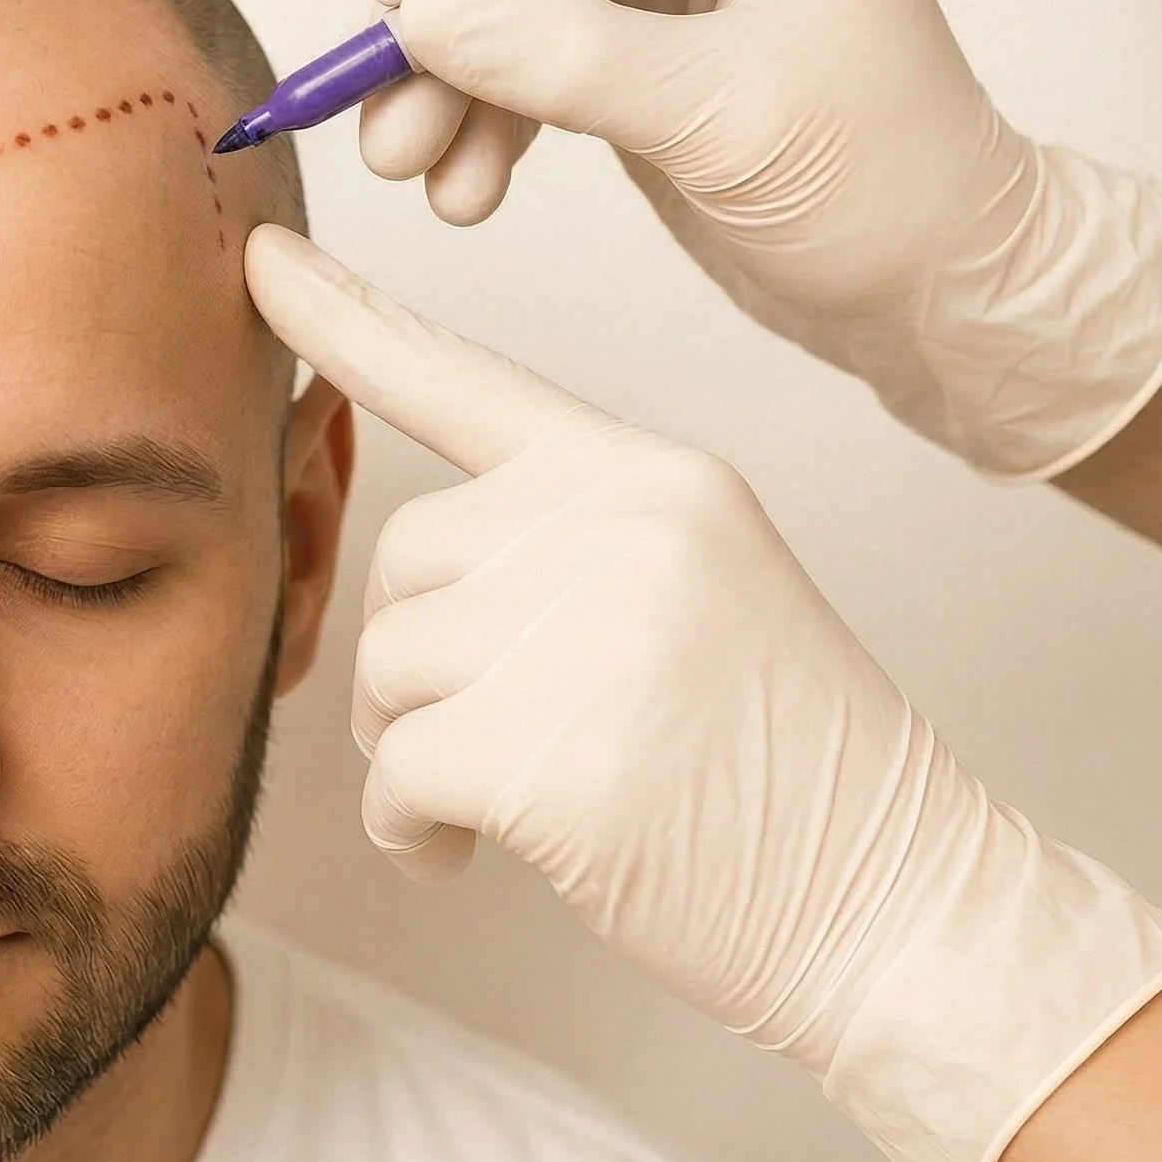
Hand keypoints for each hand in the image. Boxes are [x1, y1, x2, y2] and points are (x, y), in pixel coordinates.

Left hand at [246, 224, 1161, 1161]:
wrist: (902, 903)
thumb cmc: (784, 772)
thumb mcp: (693, 597)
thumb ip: (562, 548)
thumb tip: (407, 576)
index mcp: (653, 476)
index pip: (467, 378)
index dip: (348, 322)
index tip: (259, 258)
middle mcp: (619, 525)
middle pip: (401, 558)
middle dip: (410, 660)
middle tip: (483, 738)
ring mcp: (588, 631)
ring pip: (385, 666)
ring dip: (411, 753)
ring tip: (501, 804)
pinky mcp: (549, 748)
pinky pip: (392, 772)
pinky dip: (408, 831)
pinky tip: (471, 856)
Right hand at [359, 0, 1161, 481]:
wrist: (934, 295)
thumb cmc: (894, 184)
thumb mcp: (729, 115)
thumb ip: (571, 57)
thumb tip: (423, 13)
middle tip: (386, 84)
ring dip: (434, 71)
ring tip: (407, 160)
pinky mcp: (619, 57)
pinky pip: (506, 61)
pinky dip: (467, 120)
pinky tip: (465, 191)